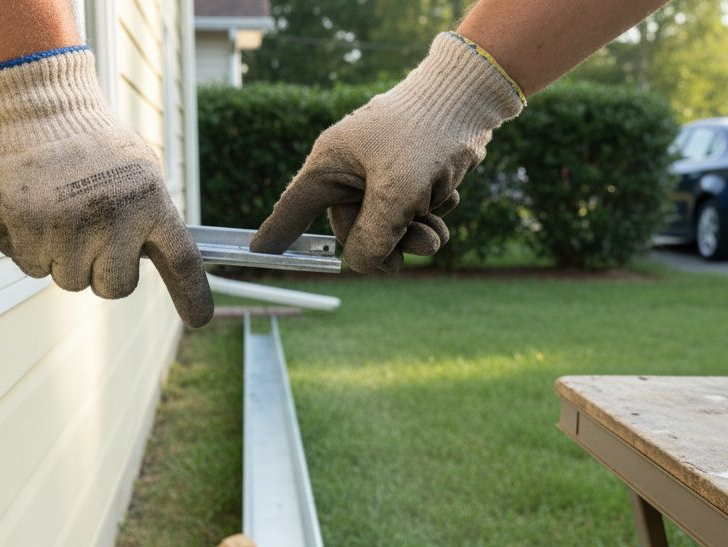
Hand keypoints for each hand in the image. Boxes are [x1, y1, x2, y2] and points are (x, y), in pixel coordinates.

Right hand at [0, 48, 211, 326]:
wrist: (38, 106)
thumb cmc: (92, 142)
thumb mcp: (140, 171)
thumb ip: (150, 216)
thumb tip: (156, 259)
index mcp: (150, 202)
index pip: (182, 259)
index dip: (192, 295)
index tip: (200, 318)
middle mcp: (115, 219)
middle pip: (113, 287)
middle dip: (100, 271)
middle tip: (89, 233)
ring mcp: (70, 227)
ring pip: (68, 279)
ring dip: (61, 257)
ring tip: (58, 210)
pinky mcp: (28, 228)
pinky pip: (32, 266)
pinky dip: (28, 247)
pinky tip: (31, 211)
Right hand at [250, 33, 523, 272]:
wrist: (470, 100)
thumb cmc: (426, 135)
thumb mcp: (397, 192)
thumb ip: (374, 237)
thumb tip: (361, 266)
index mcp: (331, 163)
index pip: (295, 206)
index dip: (277, 233)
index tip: (257, 253)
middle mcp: (351, 170)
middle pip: (354, 229)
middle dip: (389, 242)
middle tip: (422, 244)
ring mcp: (380, 174)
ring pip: (388, 227)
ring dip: (416, 233)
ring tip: (438, 227)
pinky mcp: (409, 177)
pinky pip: (411, 214)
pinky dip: (431, 213)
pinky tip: (447, 193)